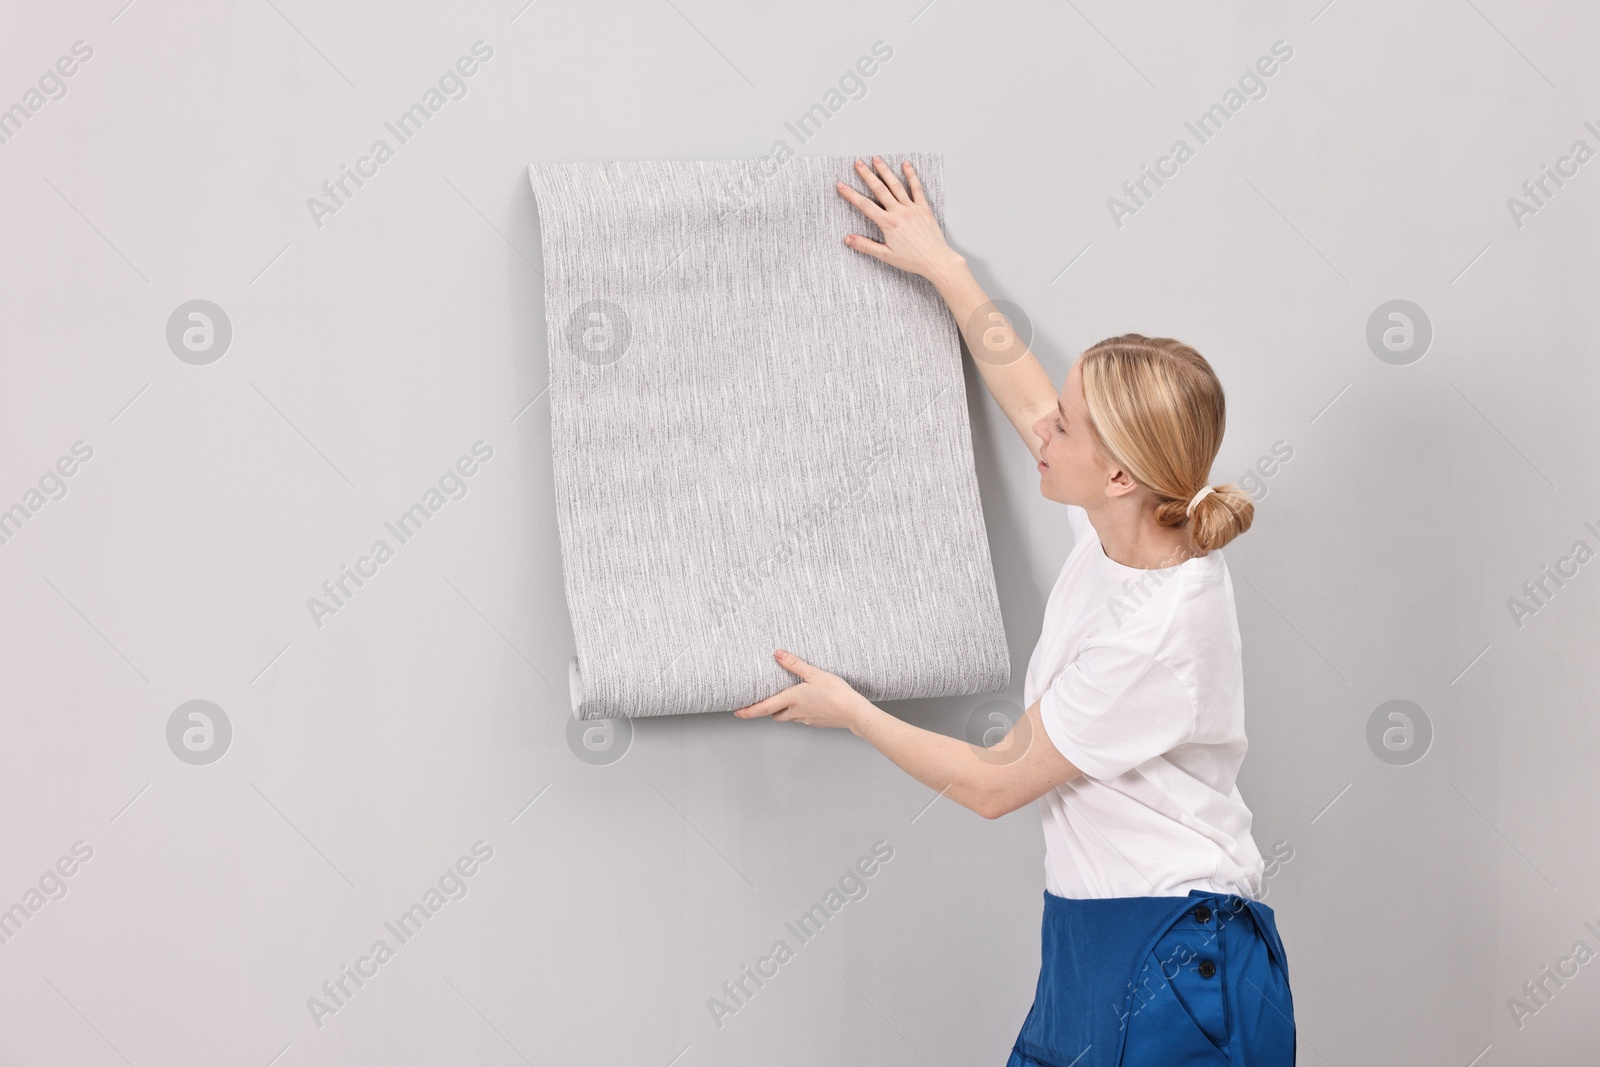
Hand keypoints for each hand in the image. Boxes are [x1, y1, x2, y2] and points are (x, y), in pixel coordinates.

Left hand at [732, 650, 870, 731]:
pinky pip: (803, 718)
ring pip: (789, 717)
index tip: (737, 712)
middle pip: (775, 714)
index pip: (764, 708)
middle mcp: (796, 712)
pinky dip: (801, 712)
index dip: (749, 711)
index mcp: (791, 699)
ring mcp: (806, 719)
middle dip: (769, 709)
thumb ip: (794, 664)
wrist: (853, 712)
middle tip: (766, 701)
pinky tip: (810, 703)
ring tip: (789, 699)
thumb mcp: (814, 673)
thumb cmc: (835, 692)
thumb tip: (777, 654)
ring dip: (785, 710)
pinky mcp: (817, 722)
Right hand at [836, 157, 963, 283]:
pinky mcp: (923, 208)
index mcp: (888, 224)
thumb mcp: (886, 255)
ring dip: (885, 171)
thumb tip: (848, 239)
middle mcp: (899, 212)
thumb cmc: (913, 260)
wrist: (936, 259)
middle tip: (858, 163)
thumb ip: (866, 246)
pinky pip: (917, 188)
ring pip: (896, 185)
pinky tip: (905, 165)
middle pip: (879, 189)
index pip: (865, 206)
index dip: (851, 195)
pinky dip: (911, 175)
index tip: (841, 186)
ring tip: (876, 159)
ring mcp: (912, 208)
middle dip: (867, 175)